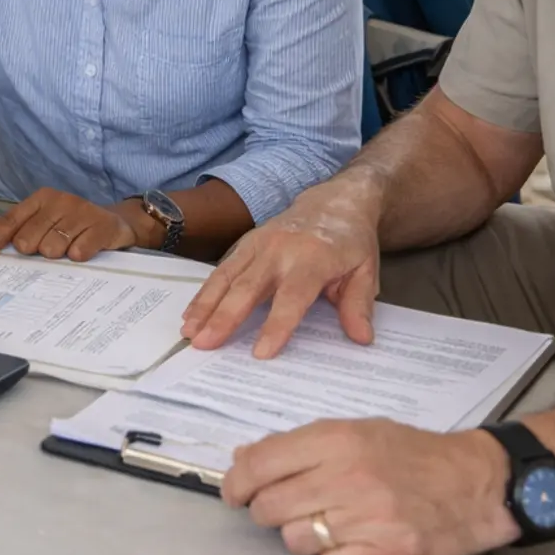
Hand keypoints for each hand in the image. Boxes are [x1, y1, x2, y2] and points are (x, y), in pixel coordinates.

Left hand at [0, 188, 140, 261]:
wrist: (117, 222)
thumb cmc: (73, 223)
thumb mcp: (46, 218)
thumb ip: (19, 222)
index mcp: (43, 198)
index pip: (12, 221)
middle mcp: (61, 201)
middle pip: (29, 239)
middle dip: (34, 251)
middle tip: (47, 249)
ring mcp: (82, 212)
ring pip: (52, 247)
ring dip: (57, 255)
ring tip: (67, 250)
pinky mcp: (102, 226)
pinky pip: (79, 251)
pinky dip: (77, 256)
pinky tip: (81, 252)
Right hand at [181, 174, 379, 354]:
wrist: (334, 201)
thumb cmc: (351, 242)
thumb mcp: (366, 271)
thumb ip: (358, 304)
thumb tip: (361, 338)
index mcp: (313, 259)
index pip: (292, 296)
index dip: (276, 324)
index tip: (260, 353)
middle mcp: (280, 250)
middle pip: (248, 287)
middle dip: (224, 316)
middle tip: (204, 344)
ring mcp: (258, 244)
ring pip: (227, 277)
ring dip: (205, 305)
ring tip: (188, 332)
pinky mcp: (246, 243)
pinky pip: (222, 269)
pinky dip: (204, 292)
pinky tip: (191, 314)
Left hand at [224, 418, 517, 554]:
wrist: (474, 484)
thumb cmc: (411, 454)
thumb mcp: (355, 431)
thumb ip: (299, 445)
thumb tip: (244, 457)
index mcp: (336, 441)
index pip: (260, 464)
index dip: (236, 481)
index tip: (234, 491)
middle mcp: (348, 479)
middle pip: (269, 508)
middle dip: (266, 511)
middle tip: (284, 507)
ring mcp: (368, 521)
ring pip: (295, 540)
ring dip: (302, 535)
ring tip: (329, 521)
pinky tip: (354, 540)